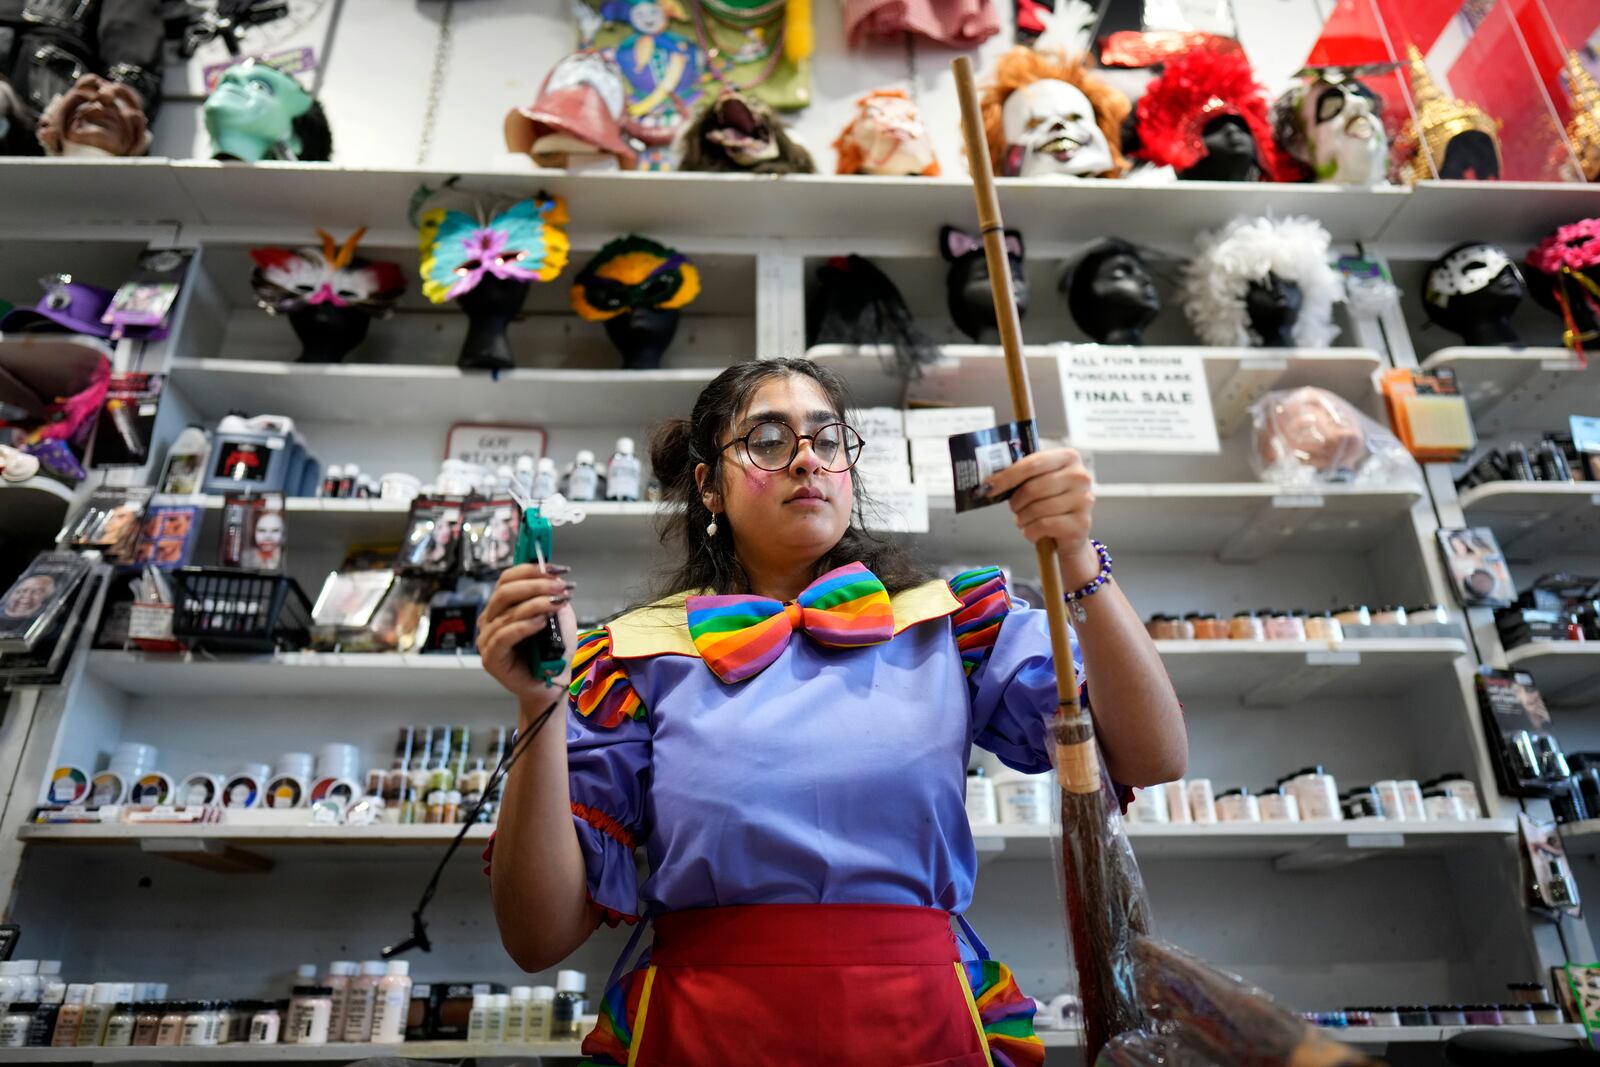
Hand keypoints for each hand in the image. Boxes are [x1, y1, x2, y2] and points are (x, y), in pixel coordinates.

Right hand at [477, 563, 578, 711]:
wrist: (554, 682)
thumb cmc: (553, 649)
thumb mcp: (556, 614)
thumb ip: (551, 594)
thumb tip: (552, 574)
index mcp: (501, 606)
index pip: (507, 578)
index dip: (531, 570)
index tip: (558, 570)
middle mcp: (489, 619)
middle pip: (505, 592)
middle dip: (536, 586)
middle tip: (561, 587)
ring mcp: (487, 639)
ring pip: (507, 612)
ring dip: (536, 603)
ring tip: (557, 603)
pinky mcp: (490, 658)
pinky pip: (504, 636)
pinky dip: (524, 626)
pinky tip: (541, 622)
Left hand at [986, 449, 1099, 585]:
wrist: (1071, 532)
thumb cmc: (1050, 502)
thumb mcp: (1039, 482)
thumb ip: (1022, 475)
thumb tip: (990, 481)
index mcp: (1069, 457)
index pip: (1032, 464)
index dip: (1007, 476)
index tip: (989, 487)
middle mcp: (1080, 476)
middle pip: (1032, 488)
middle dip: (1016, 502)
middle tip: (1014, 508)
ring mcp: (1084, 500)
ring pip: (1036, 509)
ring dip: (1022, 519)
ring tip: (1025, 520)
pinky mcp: (1081, 524)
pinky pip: (1043, 526)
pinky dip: (1030, 532)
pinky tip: (1033, 531)